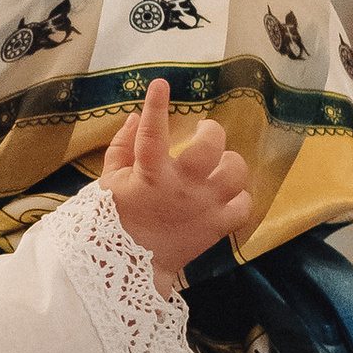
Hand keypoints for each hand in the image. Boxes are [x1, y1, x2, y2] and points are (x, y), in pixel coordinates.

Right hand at [98, 78, 255, 293]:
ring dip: (229, 162)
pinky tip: (225, 195)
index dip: (156, 106)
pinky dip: (238, 196)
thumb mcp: (108, 181)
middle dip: (210, 131)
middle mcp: (181, 187)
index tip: (161, 84)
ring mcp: (203, 207)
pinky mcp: (217, 227)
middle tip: (203, 133)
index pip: (153, 132)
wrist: (126, 268)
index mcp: (149, 175)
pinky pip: (243, 204)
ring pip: (235, 170)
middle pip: (211, 145)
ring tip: (219, 165)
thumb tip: (137, 116)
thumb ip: (122, 146)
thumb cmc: (113, 221)